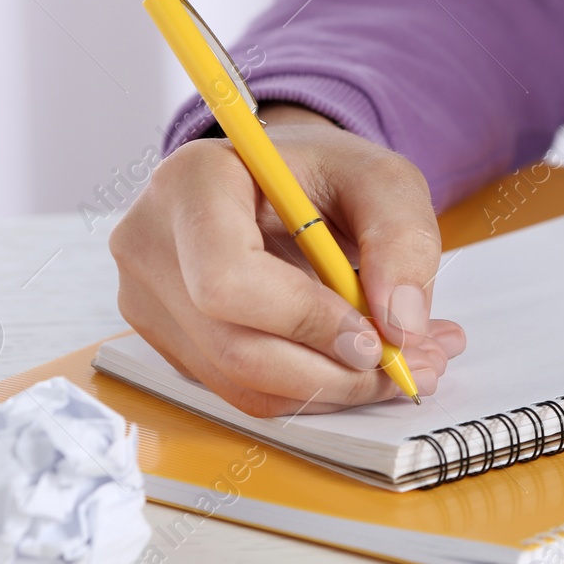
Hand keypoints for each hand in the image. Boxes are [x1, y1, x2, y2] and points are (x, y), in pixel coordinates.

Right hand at [109, 104, 465, 416]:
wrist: (281, 183)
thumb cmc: (322, 173)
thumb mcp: (381, 179)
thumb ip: (403, 239)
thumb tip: (402, 324)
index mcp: (190, 182)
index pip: (226, 278)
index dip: (304, 320)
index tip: (375, 336)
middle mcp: (150, 243)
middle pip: (235, 347)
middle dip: (334, 371)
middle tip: (415, 365)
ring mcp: (148, 298)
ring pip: (242, 382)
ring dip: (334, 388)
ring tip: (405, 362)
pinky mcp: (169, 341)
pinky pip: (241, 390)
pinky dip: (310, 388)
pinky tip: (358, 362)